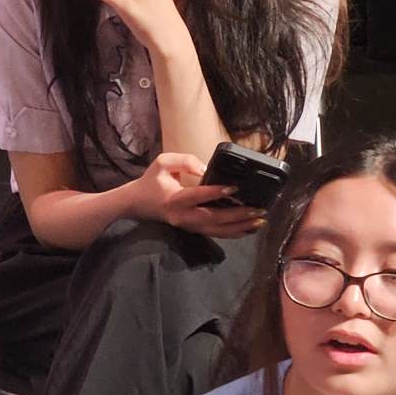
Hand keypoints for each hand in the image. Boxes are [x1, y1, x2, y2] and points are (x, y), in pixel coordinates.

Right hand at [133, 152, 264, 236]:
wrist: (136, 204)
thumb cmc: (151, 182)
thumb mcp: (162, 163)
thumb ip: (184, 161)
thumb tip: (206, 169)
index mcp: (175, 199)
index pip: (198, 196)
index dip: (217, 192)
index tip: (235, 188)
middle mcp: (183, 216)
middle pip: (214, 218)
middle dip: (238, 215)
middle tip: (259, 210)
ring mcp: (188, 226)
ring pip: (218, 230)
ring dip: (240, 227)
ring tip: (259, 221)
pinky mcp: (192, 230)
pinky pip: (216, 233)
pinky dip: (234, 233)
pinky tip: (248, 229)